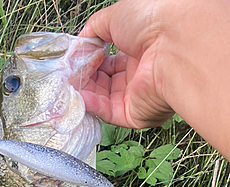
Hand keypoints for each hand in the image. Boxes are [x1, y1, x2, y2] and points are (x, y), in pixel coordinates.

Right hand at [79, 0, 174, 128]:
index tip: (74, 60)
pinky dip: (91, 105)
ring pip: (102, 99)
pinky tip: (78, 95)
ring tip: (68, 84)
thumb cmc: (153, 20)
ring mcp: (138, 96)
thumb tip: (79, 44)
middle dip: (84, 77)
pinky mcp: (135, 114)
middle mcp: (140, 75)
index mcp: (140, 52)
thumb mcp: (116, 15)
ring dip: (84, 91)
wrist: (174, 42)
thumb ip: (94, 29)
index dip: (90, 61)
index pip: (109, 62)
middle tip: (68, 73)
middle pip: (104, 82)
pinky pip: (108, 112)